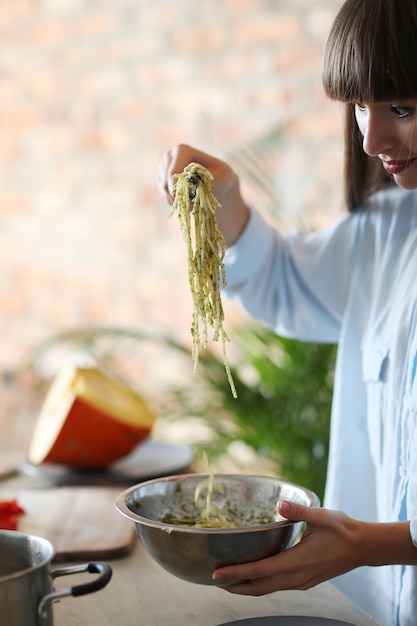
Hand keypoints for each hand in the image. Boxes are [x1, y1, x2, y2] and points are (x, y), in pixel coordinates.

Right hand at [157, 143, 249, 245]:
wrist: (218, 183)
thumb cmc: (222, 178)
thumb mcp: (223, 178)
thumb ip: (208, 180)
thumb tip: (194, 183)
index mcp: (183, 151)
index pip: (173, 172)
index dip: (179, 189)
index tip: (191, 202)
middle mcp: (170, 155)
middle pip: (166, 182)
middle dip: (179, 197)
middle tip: (193, 207)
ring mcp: (164, 166)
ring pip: (164, 188)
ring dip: (177, 200)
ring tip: (192, 205)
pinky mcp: (162, 177)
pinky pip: (163, 193)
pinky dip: (174, 201)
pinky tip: (187, 202)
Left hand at [212, 500, 371, 595]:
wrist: (363, 547)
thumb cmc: (343, 529)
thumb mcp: (321, 516)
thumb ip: (298, 511)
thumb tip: (280, 504)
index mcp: (297, 561)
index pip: (260, 571)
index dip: (236, 574)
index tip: (217, 575)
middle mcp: (297, 576)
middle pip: (259, 588)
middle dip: (235, 586)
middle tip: (214, 580)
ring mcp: (302, 581)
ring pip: (268, 590)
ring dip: (247, 587)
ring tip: (229, 580)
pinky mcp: (305, 580)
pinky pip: (278, 586)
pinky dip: (261, 584)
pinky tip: (255, 576)